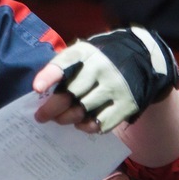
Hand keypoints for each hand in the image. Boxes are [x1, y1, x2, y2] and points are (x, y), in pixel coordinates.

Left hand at [34, 27, 178, 132]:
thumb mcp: (84, 53)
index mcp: (86, 53)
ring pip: (83, 111)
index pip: (64, 63)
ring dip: (68, 119)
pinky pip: (101, 123)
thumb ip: (64, 67)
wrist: (142, 58)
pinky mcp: (127, 104)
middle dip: (52, 109)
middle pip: (70, 94)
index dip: (48, 76)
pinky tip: (82, 123)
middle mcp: (101, 68)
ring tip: (62, 119)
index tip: (36, 89)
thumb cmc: (101, 59)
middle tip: (42, 117)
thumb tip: (41, 91)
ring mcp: (115, 86)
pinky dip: (87, 127)